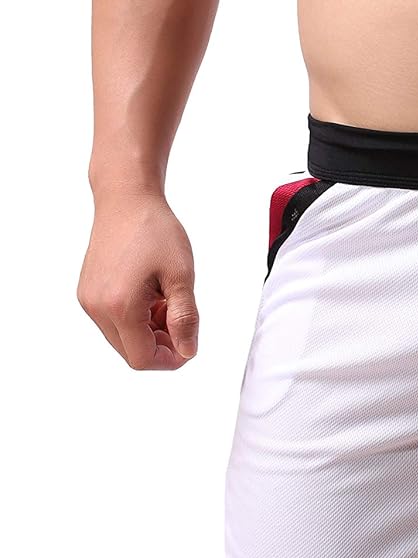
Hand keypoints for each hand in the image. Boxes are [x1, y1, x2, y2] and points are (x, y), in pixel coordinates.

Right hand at [77, 190, 198, 368]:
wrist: (126, 199)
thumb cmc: (155, 231)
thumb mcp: (181, 275)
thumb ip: (185, 318)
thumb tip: (188, 351)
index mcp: (119, 306)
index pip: (143, 359)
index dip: (171, 358)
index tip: (190, 340)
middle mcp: (96, 308)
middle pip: (131, 352)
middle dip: (161, 343)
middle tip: (179, 313)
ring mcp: (88, 300)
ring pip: (123, 338)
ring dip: (149, 330)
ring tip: (165, 298)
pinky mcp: (87, 292)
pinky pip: (113, 321)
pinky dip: (135, 317)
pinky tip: (150, 292)